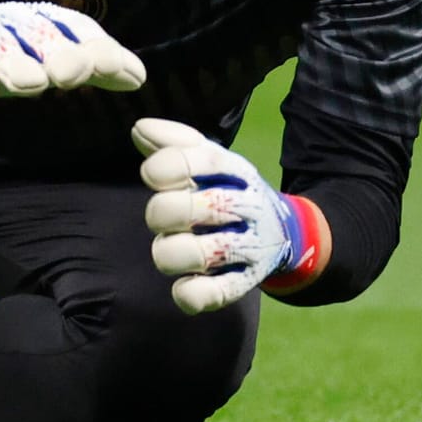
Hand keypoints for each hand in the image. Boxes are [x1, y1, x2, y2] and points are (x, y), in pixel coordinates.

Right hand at [0, 2, 145, 100]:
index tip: (108, 67)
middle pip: (38, 35)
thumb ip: (97, 67)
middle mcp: (14, 21)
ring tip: (30, 83)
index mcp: (45, 19)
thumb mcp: (58, 58)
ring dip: (14, 64)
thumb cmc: (17, 55)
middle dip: (55, 53)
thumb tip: (139, 79)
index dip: (92, 46)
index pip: (74, 28)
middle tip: (70, 75)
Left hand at [132, 118, 323, 314]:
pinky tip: (183, 285)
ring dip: (172, 251)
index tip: (152, 175)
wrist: (282, 232)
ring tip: (172, 247)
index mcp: (236, 173)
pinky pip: (215, 294)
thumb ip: (173, 143)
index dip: (166, 167)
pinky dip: (192, 293)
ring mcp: (249, 247)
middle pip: (197, 206)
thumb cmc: (227, 190)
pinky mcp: (244, 282)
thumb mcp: (210, 161)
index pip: (203, 160)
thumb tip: (139, 127)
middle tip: (164, 216)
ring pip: (200, 253)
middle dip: (165, 211)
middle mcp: (246, 207)